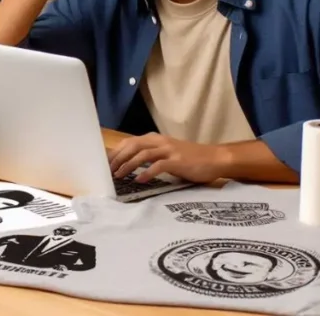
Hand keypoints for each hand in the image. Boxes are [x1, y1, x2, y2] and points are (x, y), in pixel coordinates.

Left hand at [108, 132, 229, 183]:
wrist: (215, 159)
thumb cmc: (190, 159)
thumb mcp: (168, 154)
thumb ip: (152, 156)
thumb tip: (131, 165)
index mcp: (156, 139)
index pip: (130, 142)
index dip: (116, 151)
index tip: (105, 163)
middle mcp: (161, 142)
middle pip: (133, 146)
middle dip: (118, 158)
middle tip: (108, 171)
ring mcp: (169, 150)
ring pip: (143, 154)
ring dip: (128, 165)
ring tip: (119, 176)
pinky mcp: (177, 161)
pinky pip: (158, 165)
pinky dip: (147, 173)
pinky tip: (140, 180)